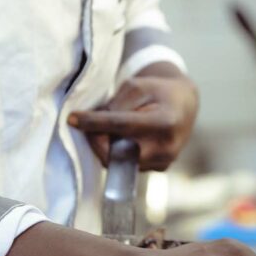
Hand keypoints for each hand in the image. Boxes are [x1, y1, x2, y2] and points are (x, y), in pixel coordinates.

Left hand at [68, 63, 198, 170]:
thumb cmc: (158, 92)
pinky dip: (119, 152)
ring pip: (120, 161)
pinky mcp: (160, 169)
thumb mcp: (137, 87)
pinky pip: (128, 165)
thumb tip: (92, 125)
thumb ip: (116, 105)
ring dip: (108, 146)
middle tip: (88, 125)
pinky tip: (123, 138)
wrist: (184, 105)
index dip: (94, 123)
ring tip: (110, 129)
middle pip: (117, 152)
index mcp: (164, 122)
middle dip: (97, 139)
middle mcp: (166, 147)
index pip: (121, 125)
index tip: (71, 119)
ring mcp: (164, 162)